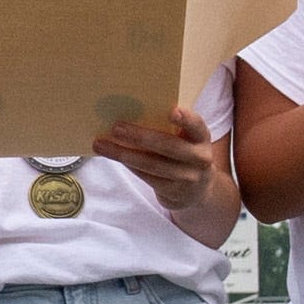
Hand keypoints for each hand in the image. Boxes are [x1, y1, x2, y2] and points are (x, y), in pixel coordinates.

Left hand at [91, 104, 222, 210]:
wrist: (198, 190)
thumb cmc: (184, 153)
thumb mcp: (186, 140)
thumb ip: (169, 129)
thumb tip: (129, 113)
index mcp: (201, 137)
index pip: (196, 125)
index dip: (186, 119)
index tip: (172, 111)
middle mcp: (199, 158)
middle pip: (168, 146)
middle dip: (140, 136)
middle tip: (116, 128)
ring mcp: (188, 178)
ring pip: (152, 164)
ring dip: (124, 154)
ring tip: (101, 144)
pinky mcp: (173, 192)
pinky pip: (147, 177)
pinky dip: (129, 165)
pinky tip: (114, 157)